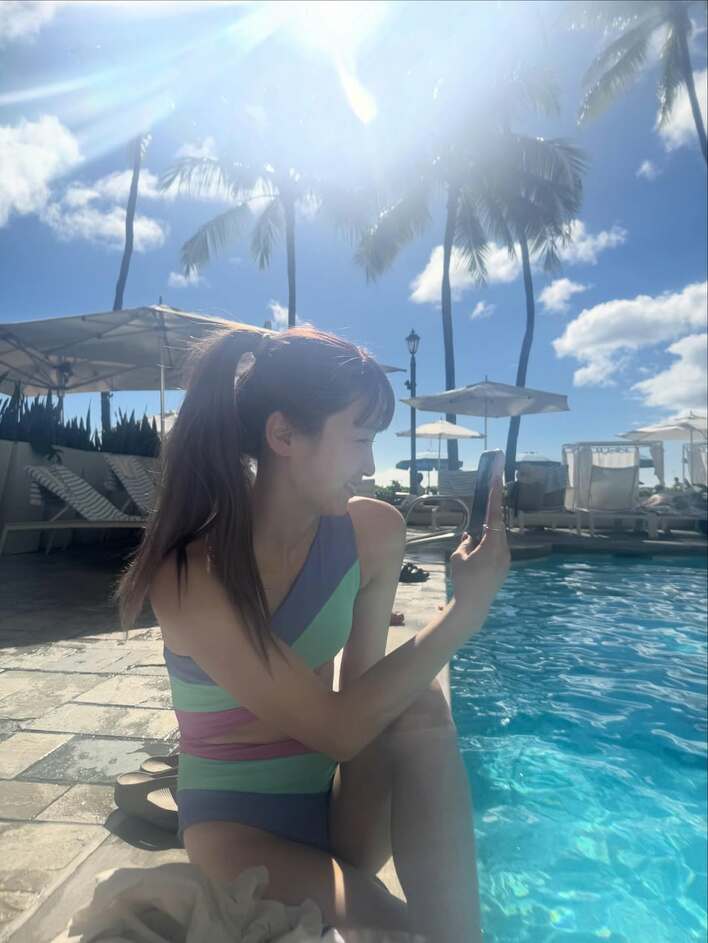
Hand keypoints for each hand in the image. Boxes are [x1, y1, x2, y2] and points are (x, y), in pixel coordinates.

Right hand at [449, 476, 510, 611]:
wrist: (474, 605)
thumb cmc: (464, 580)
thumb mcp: (458, 557)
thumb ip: (465, 543)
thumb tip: (471, 537)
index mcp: (492, 545)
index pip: (495, 515)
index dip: (495, 496)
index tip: (497, 479)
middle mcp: (503, 550)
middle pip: (497, 526)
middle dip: (488, 517)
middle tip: (483, 507)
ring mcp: (506, 559)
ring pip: (496, 539)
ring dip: (486, 535)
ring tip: (471, 547)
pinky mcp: (504, 567)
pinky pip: (496, 550)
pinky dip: (487, 546)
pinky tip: (476, 556)